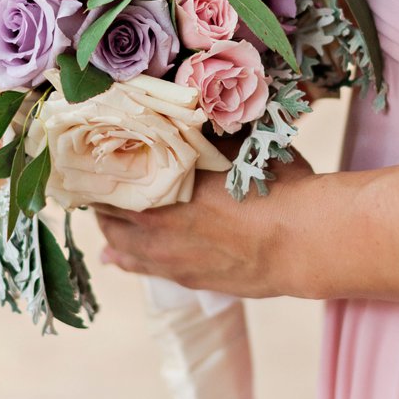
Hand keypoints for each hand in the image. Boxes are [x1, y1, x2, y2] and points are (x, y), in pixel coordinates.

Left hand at [95, 151, 315, 297]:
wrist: (302, 241)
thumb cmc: (275, 185)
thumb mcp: (239, 146)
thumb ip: (207, 137)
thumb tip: (194, 120)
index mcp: (162, 179)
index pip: (110, 171)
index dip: (101, 162)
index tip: (96, 153)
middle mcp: (153, 219)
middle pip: (107, 207)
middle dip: (102, 194)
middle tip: (97, 182)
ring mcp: (166, 255)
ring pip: (119, 241)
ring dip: (110, 227)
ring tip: (103, 216)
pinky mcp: (186, 278)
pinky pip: (140, 268)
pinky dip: (124, 257)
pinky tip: (114, 256)